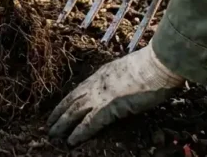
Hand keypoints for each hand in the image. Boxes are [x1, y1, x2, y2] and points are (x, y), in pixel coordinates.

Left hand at [48, 43, 183, 145]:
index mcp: (102, 74)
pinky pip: (90, 123)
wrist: (157, 65)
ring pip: (75, 112)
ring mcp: (101, 95)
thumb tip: (122, 87)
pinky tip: (71, 141)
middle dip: (59, 113)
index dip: (68, 100)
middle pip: (72, 100)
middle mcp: (96, 84)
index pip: (79, 89)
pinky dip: (79, 132)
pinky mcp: (109, 107)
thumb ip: (121, 79)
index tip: (59, 108)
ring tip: (53, 134)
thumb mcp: (129, 70)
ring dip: (62, 124)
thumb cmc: (151, 67)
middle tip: (49, 124)